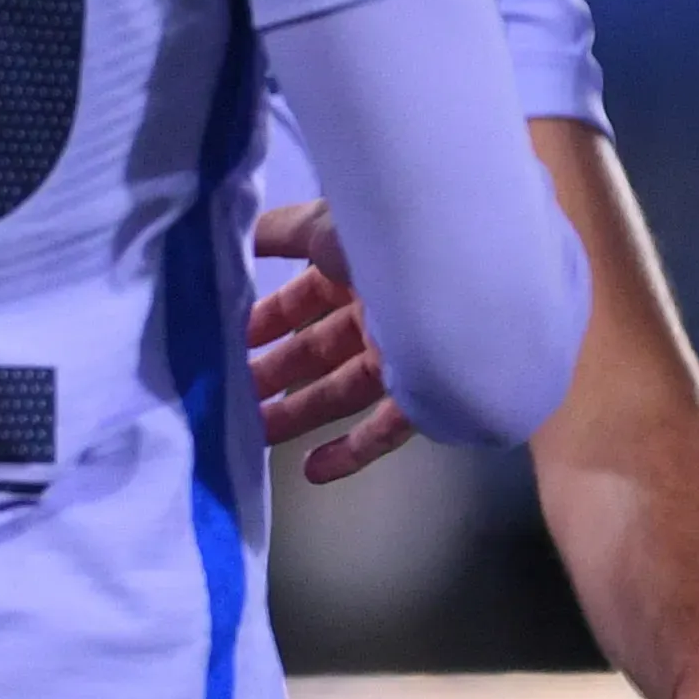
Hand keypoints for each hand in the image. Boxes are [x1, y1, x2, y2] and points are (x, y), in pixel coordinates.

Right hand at [247, 200, 414, 483]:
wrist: (476, 275)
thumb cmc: (394, 242)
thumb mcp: (324, 226)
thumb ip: (277, 233)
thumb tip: (235, 232)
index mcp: (357, 271)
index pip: (300, 302)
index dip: (261, 323)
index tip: (221, 341)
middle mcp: (380, 314)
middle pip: (315, 351)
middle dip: (270, 373)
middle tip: (222, 395)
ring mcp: (406, 357)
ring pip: (342, 392)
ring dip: (297, 414)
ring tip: (252, 435)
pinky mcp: (431, 395)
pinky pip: (387, 430)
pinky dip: (351, 452)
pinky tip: (312, 472)